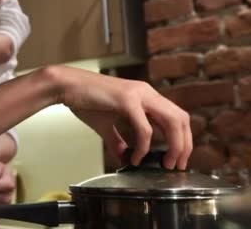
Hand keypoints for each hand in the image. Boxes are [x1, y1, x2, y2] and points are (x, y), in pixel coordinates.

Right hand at [47, 66, 191, 169]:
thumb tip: (124, 157)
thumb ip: (117, 140)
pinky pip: (145, 128)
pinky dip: (144, 146)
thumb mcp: (105, 124)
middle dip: (184, 145)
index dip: (182, 139)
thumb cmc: (83, 100)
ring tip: (165, 162)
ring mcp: (138, 94)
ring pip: (172, 121)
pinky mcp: (126, 100)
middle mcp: (146, 92)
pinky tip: (136, 157)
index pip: (176, 117)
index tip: (176, 159)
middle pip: (182, 119)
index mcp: (145, 96)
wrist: (66, 86)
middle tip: (176, 165)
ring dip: (174, 145)